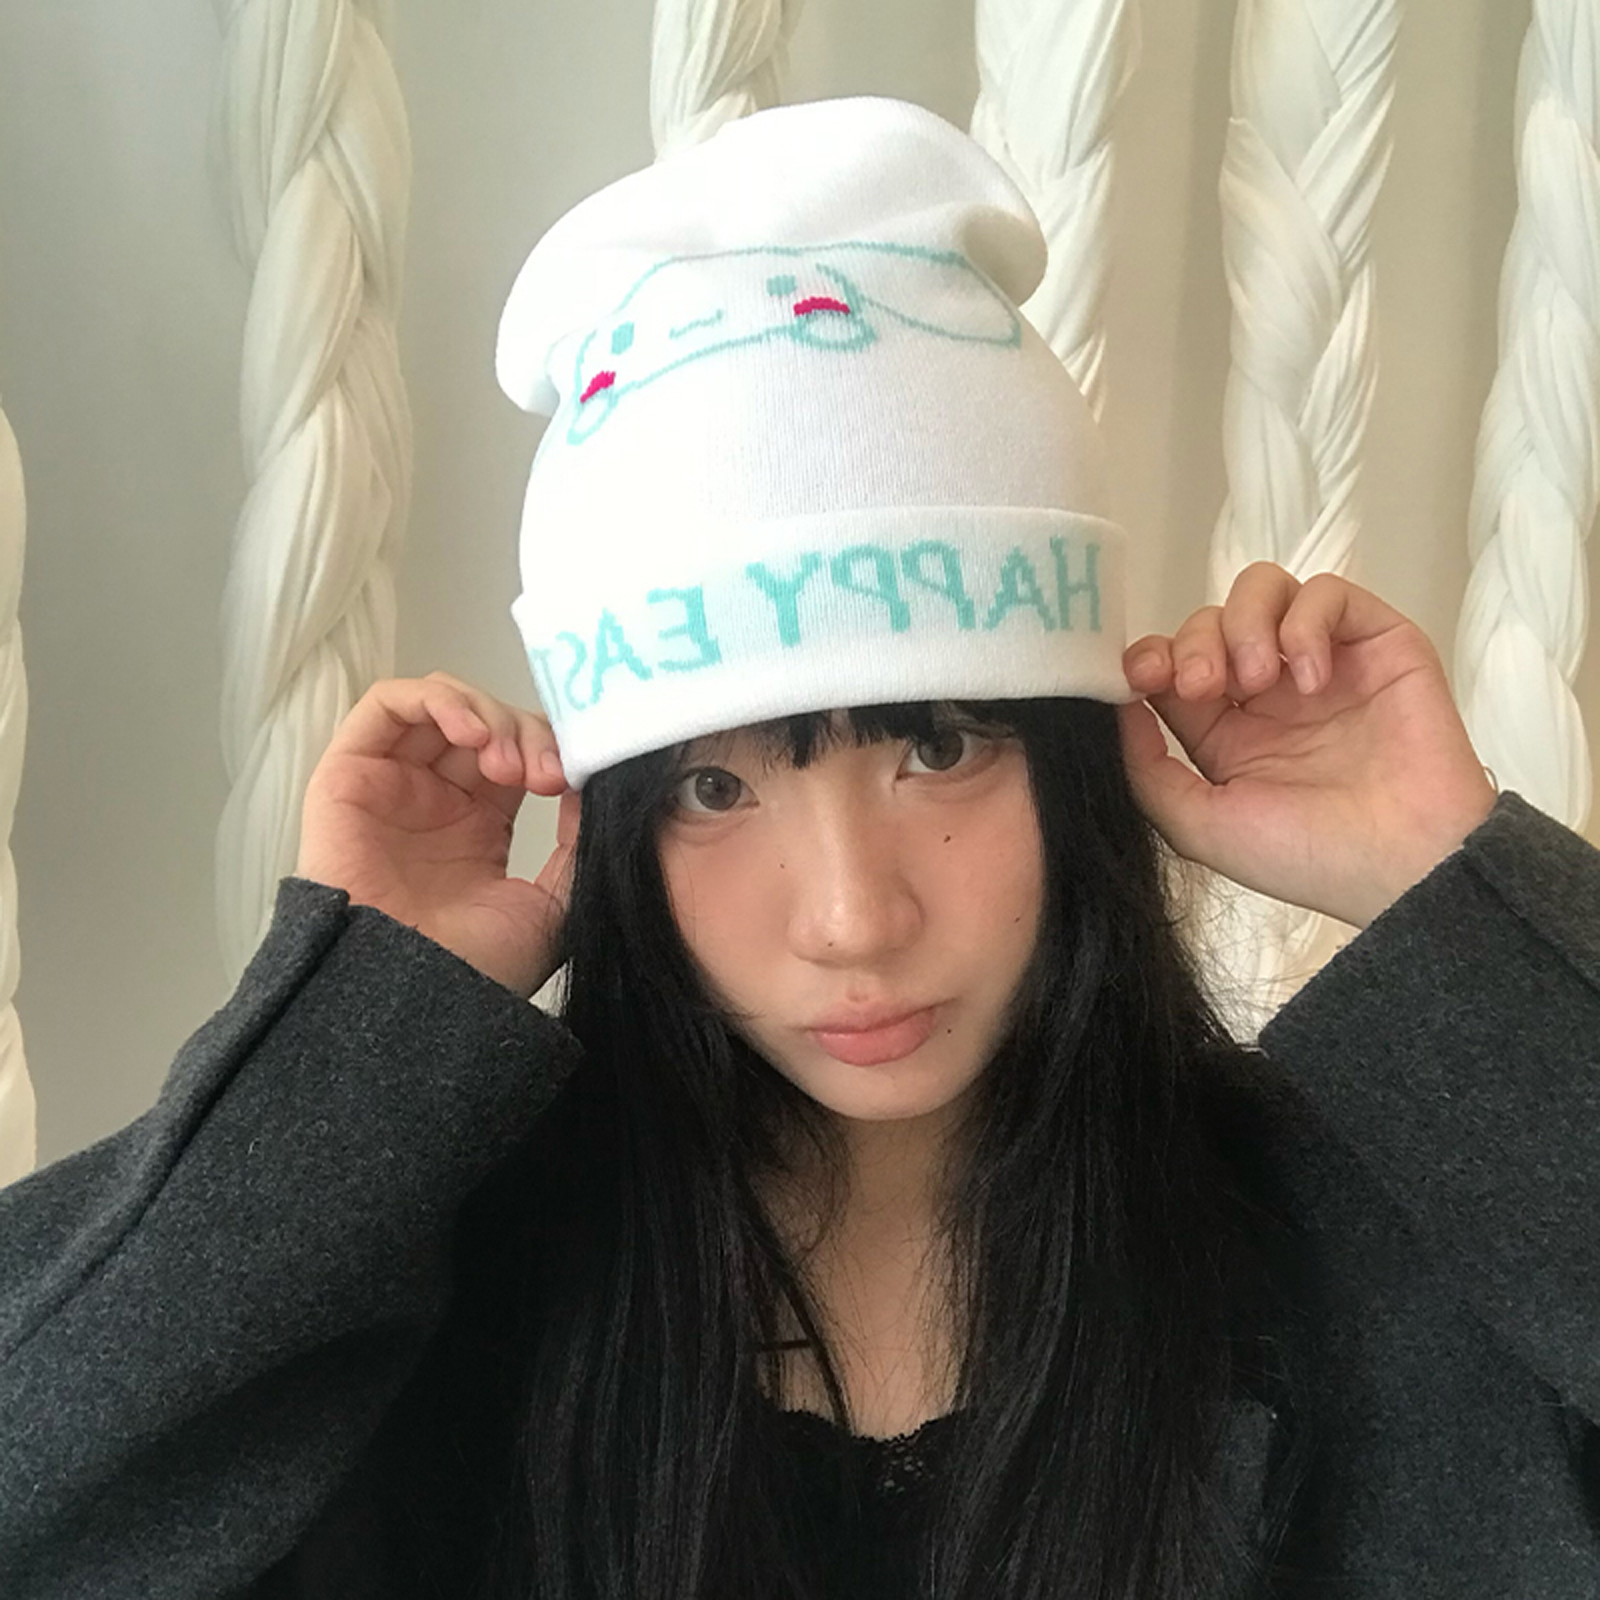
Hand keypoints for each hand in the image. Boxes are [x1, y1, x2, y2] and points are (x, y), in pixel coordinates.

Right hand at [295, 671, 578, 996]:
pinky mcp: (350, 774)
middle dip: (526, 734)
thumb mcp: (556, 902)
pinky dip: (436, 700)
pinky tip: (471, 733)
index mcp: (480, 825)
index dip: (551, 750)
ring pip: (443, 704)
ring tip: (506, 760)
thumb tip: (593, 780)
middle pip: (488, 723)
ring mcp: (393, 784)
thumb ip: (581, 840)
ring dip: (487, 714)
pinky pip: (387, 704)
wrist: (415, 998)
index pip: (521, 751)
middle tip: (544, 774)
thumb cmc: (479, 967)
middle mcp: (435, 798)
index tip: (575, 779)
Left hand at [1115, 562, 1497, 928]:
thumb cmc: (1306, 857)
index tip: (1142, 677)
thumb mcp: (1199, 824)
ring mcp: (1323, 662)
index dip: (1151, 657)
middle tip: (1207, 685)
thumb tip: (1118, 705)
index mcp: (1226, 732)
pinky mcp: (1377, 642)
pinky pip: (1328, 592)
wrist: (1404, 866)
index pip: (1172, 664)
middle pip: (1210, 621)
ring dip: (1245, 623)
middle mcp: (1272, 691)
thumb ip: (1146, 768)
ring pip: (1264, 590)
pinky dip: (1307, 624)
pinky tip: (1312, 679)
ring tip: (1259, 679)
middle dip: (1195, 642)